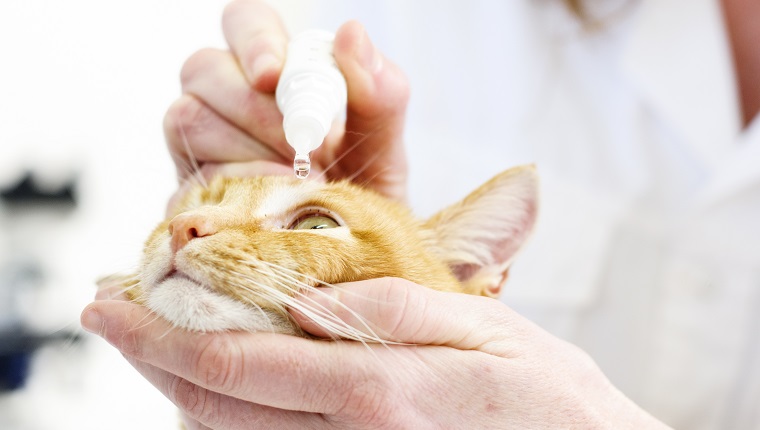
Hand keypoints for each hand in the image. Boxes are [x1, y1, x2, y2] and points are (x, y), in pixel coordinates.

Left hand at [81, 278, 668, 428]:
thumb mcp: (487, 334)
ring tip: (153, 339)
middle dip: (154, 359)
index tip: (112, 308)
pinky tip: (221, 382)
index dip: (163, 337)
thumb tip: (309, 297)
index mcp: (377, 392)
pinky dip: (230, 417)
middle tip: (113, 315)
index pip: (240, 363)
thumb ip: (396, 311)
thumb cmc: (550, 399)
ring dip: (181, 388)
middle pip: (218, 405)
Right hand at [164, 0, 409, 201]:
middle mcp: (226, 100)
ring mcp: (202, 147)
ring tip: (298, 180)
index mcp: (274, 72)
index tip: (274, 76)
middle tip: (302, 147)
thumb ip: (379, 93)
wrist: (349, 258)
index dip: (253, 41)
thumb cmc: (366, 193)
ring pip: (187, 117)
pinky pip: (188, 177)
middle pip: (203, 68)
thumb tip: (351, 33)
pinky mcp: (190, 195)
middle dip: (253, 108)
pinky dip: (235, 189)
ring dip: (245, 149)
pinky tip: (271, 206)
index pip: (244, 21)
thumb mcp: (384, 146)